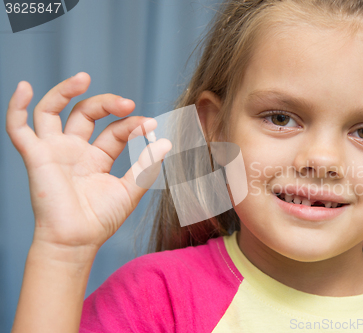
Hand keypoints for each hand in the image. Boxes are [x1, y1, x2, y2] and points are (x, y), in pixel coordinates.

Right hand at [5, 72, 171, 250]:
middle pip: (86, 113)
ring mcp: (55, 151)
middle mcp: (75, 150)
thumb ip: (146, 165)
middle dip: (107, 104)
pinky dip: (16, 107)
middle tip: (127, 103)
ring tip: (83, 78)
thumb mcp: (130, 189)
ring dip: (65, 91)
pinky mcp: (36, 157)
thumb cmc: (101, 220)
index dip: (133, 125)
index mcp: (97, 157)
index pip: (115, 130)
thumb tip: (166, 141)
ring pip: (52, 111)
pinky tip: (24, 87)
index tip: (151, 125)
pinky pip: (19, 128)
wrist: (77, 241)